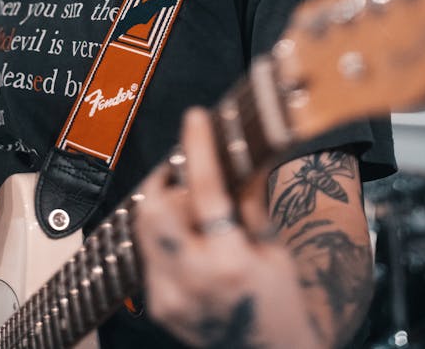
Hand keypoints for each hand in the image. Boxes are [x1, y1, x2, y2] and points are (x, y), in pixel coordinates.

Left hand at [135, 108, 321, 348]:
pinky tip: (189, 240)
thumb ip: (249, 203)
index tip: (195, 117)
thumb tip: (234, 152)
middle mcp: (194, 280)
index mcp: (231, 262)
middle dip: (163, 178)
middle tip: (182, 169)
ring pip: (144, 227)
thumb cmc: (279, 299)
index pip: (205, 190)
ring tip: (190, 206)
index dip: (198, 147)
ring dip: (162, 204)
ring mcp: (170, 297)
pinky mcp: (158, 306)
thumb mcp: (274, 249)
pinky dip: (164, 235)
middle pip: (153, 208)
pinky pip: (149, 253)